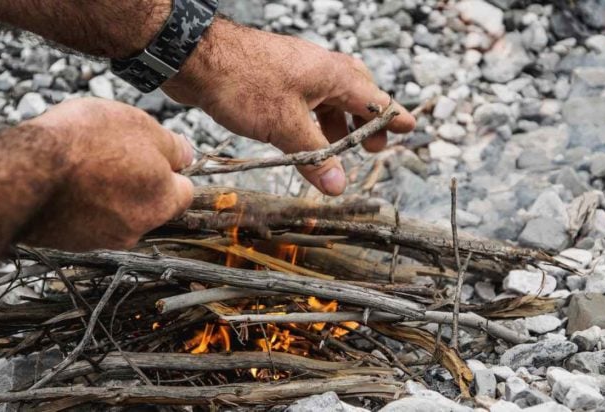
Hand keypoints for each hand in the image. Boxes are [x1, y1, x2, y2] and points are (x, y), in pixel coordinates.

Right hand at [23, 98, 193, 250]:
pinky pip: (89, 221)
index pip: (184, 191)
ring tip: (85, 165)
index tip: (154, 154)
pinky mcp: (73, 243)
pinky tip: (67, 182)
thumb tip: (185, 155)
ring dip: (109, 193)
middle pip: (150, 203)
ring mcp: (104, 239)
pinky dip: (83, 205)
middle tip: (114, 154)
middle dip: (140, 182)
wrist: (24, 173)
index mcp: (162, 201)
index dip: (170, 168)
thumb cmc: (84, 144)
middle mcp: (138, 228)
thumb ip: (171, 145)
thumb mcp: (139, 125)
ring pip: (119, 213)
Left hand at [162, 17, 415, 195]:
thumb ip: (314, 157)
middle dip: (363, 125)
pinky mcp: (275, 80)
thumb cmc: (244, 82)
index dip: (391, 117)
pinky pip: (304, 103)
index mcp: (333, 75)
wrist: (196, 58)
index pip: (374, 99)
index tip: (408, 128)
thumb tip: (339, 186)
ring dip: (334, 127)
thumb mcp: (286, 126)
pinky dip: (310, 123)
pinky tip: (301, 140)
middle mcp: (319, 70)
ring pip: (327, 101)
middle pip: (354, 97)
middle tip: (370, 149)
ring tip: (334, 152)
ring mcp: (296, 73)